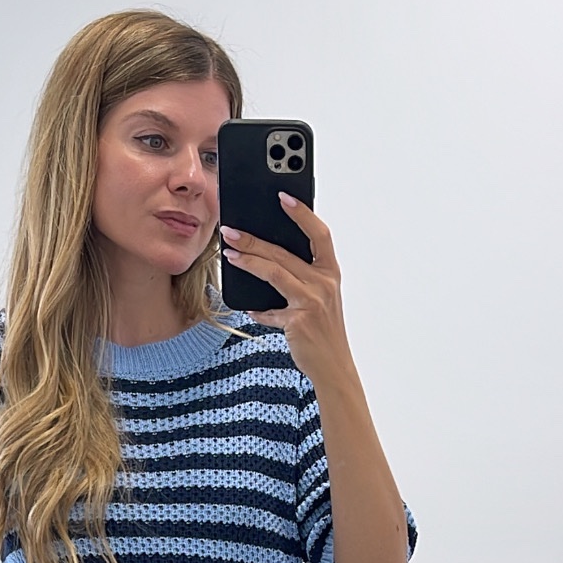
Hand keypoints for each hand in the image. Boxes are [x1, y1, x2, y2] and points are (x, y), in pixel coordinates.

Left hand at [220, 196, 350, 389]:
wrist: (334, 367)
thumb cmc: (324, 332)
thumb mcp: (319, 299)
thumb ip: (300, 280)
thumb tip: (267, 261)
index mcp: (330, 273)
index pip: (319, 234)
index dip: (302, 213)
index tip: (283, 196)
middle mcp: (324, 284)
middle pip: (284, 252)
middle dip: (254, 239)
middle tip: (230, 230)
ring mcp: (312, 302)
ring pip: (274, 272)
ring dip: (248, 261)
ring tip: (229, 253)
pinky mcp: (299, 321)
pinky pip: (269, 310)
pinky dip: (257, 309)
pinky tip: (246, 306)